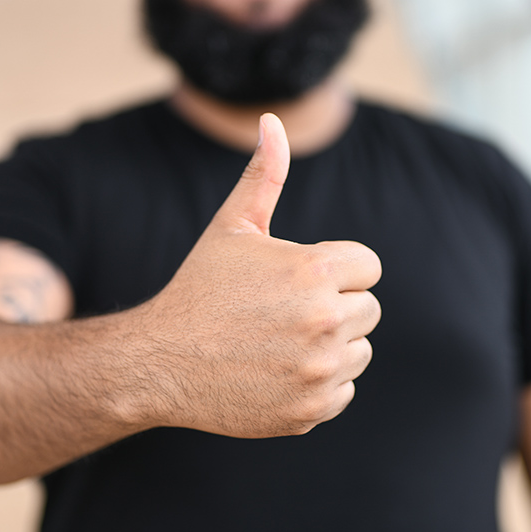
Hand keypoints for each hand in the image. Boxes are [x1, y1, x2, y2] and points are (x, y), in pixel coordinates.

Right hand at [144, 113, 381, 437]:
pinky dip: (318, 385)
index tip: (299, 280)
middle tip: (282, 313)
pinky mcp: (312, 410)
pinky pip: (343, 391)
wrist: (161, 363)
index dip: (336, 270)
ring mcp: (319, 371)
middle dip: (335, 307)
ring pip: (359, 351)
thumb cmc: (199, 288)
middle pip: (368, 309)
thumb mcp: (232, 227)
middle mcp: (326, 321)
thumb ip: (264, 174)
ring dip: (330, 347)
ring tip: (278, 342)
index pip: (369, 267)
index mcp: (316, 272)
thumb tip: (272, 121)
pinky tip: (276, 373)